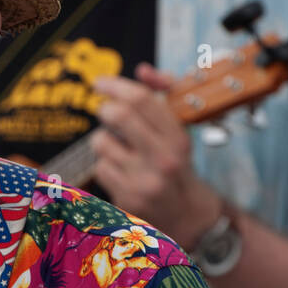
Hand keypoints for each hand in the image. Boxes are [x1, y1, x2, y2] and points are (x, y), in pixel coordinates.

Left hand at [91, 65, 221, 248]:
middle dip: (105, 108)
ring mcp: (144, 182)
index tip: (101, 82)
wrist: (187, 218)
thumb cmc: (176, 166)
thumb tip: (142, 70)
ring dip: (103, 141)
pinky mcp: (127, 201)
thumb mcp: (177, 133)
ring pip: (101, 142)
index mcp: (178, 139)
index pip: (142, 100)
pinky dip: (105, 166)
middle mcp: (163, 160)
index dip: (115, 85)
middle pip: (118, 115)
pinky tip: (121, 173)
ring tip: (119, 150)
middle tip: (104, 111)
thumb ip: (161, 97)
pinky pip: (100, 168)